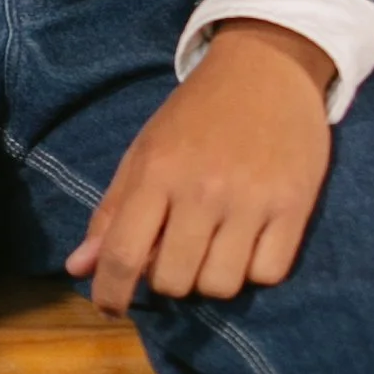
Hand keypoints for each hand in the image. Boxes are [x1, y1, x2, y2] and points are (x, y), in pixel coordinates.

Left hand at [65, 20, 334, 315]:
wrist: (268, 67)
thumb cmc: (197, 114)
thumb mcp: (144, 152)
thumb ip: (111, 213)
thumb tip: (78, 269)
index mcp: (157, 172)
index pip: (123, 255)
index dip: (110, 292)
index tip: (110, 306)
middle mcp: (203, 190)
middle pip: (173, 280)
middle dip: (167, 278)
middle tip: (177, 252)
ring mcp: (252, 200)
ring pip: (220, 285)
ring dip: (210, 277)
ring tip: (214, 246)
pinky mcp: (295, 206)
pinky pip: (268, 274)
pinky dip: (255, 269)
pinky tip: (249, 241)